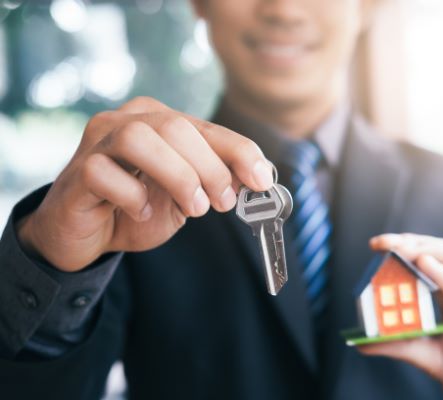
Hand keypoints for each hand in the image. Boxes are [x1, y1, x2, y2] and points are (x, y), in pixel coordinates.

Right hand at [17, 97, 273, 271]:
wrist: (86, 235)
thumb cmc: (137, 208)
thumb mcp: (186, 196)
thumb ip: (214, 182)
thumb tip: (258, 178)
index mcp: (158, 120)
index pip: (205, 127)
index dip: (238, 151)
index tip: (261, 179)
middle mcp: (127, 121)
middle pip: (176, 127)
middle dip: (210, 168)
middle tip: (223, 202)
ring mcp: (97, 143)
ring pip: (139, 138)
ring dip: (177, 176)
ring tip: (192, 207)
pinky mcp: (77, 171)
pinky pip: (103, 172)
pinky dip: (132, 196)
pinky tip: (141, 212)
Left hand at [359, 233, 442, 399]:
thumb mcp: (433, 358)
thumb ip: (401, 344)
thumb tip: (361, 342)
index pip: (437, 259)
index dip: (409, 247)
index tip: (377, 243)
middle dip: (415, 242)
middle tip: (383, 241)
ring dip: (433, 250)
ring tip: (402, 248)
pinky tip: (425, 265)